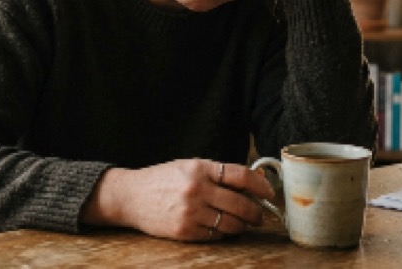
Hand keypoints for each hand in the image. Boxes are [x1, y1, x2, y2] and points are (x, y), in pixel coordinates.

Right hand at [81, 159, 274, 241]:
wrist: (131, 196)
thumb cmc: (162, 179)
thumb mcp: (188, 166)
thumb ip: (217, 172)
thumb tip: (251, 181)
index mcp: (200, 168)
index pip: (241, 175)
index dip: (261, 185)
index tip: (269, 193)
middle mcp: (196, 189)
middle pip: (241, 204)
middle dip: (256, 213)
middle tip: (259, 215)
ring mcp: (191, 212)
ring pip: (231, 224)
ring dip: (242, 225)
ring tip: (242, 223)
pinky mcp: (185, 231)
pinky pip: (216, 235)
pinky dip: (223, 233)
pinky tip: (221, 228)